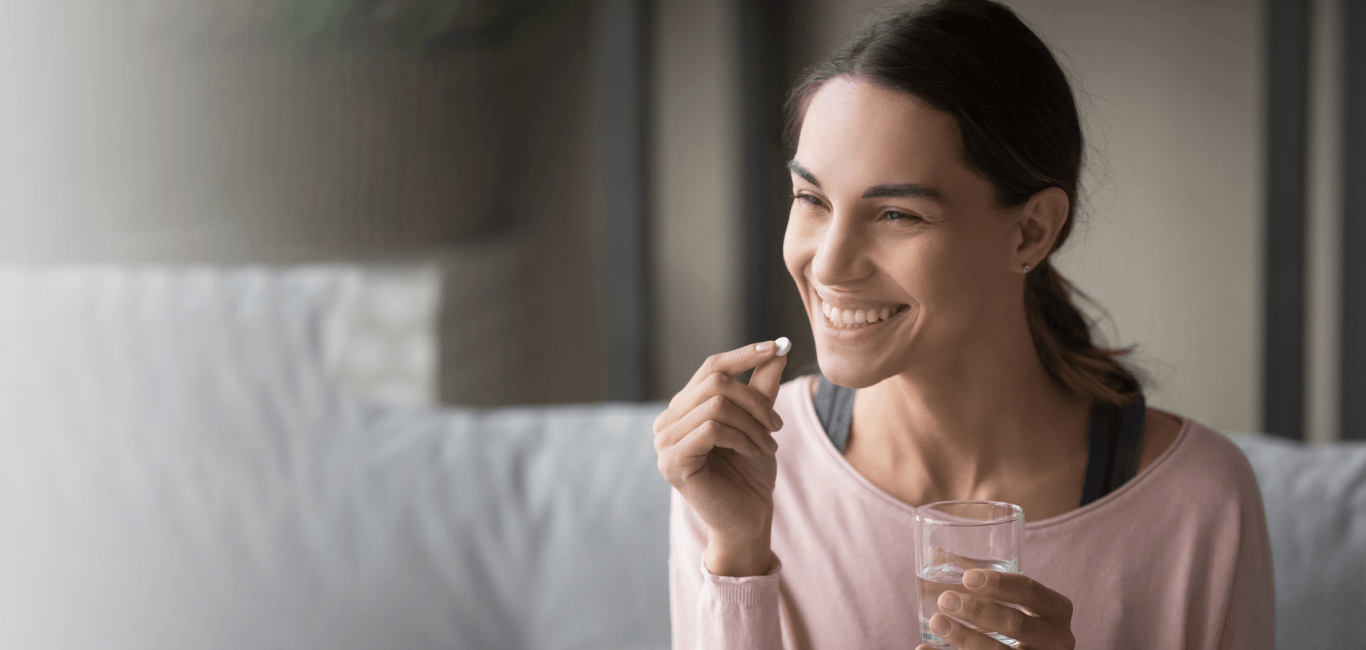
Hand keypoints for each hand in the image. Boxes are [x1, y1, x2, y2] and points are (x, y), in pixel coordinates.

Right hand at [653, 341, 788, 574]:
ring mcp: (664, 442)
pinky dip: (741, 438)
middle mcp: (667, 421)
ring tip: (769, 444)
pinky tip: (754, 453)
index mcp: (684, 408)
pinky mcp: (672, 462)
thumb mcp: (759, 422)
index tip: (777, 346)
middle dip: (755, 401)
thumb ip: (762, 387)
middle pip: (715, 383)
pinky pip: (711, 430)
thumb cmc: (750, 472)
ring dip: (752, 424)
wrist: (748, 518)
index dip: (744, 354)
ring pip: (715, 406)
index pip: (711, 367)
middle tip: (778, 426)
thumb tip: (777, 349)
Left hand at [917, 569, 1074, 649]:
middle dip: (978, 611)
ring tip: (937, 622)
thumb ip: (994, 589)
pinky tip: (924, 649)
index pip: (1030, 592)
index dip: (1000, 584)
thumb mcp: (1021, 605)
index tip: (967, 577)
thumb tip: (936, 559)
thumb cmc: (1019, 622)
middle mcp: (1056, 639)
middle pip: (1017, 624)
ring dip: (965, 638)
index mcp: (1057, 611)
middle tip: (945, 600)